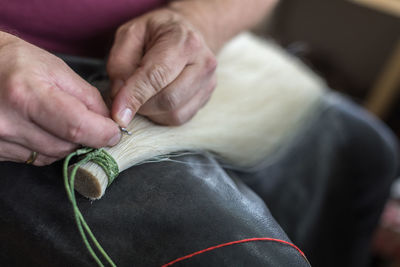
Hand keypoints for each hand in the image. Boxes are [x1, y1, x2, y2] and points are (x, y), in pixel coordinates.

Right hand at [0, 33, 120, 165]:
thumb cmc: (17, 62)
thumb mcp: (56, 69)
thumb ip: (88, 97)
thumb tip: (108, 123)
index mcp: (26, 95)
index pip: (77, 127)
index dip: (103, 133)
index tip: (114, 132)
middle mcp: (8, 122)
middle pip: (67, 146)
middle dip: (85, 136)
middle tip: (85, 119)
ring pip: (53, 156)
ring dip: (66, 142)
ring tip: (57, 119)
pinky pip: (36, 159)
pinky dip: (48, 147)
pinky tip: (42, 128)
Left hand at [107, 8, 216, 125]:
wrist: (186, 33)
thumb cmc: (156, 33)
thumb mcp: (130, 34)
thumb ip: (120, 64)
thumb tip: (119, 97)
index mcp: (184, 41)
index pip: (157, 76)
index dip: (135, 97)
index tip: (117, 115)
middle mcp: (203, 63)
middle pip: (168, 99)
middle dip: (141, 105)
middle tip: (127, 96)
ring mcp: (208, 82)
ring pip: (174, 113)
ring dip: (151, 111)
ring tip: (144, 93)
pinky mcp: (206, 98)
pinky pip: (180, 118)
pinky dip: (162, 115)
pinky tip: (157, 98)